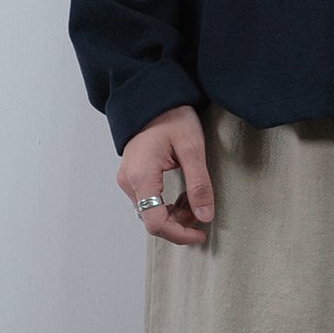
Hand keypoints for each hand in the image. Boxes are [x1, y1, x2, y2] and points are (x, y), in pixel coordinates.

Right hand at [119, 105, 214, 245]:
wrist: (153, 98)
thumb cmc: (172, 117)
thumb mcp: (192, 149)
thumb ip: (199, 185)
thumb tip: (205, 216)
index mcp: (141, 176)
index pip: (156, 222)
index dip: (179, 234)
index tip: (200, 234)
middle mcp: (129, 182)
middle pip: (152, 220)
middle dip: (179, 223)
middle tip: (202, 210)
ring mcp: (128, 179)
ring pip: (151, 212)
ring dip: (175, 214)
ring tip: (195, 199)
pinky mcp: (132, 176)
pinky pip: (149, 201)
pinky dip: (167, 204)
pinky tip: (183, 194)